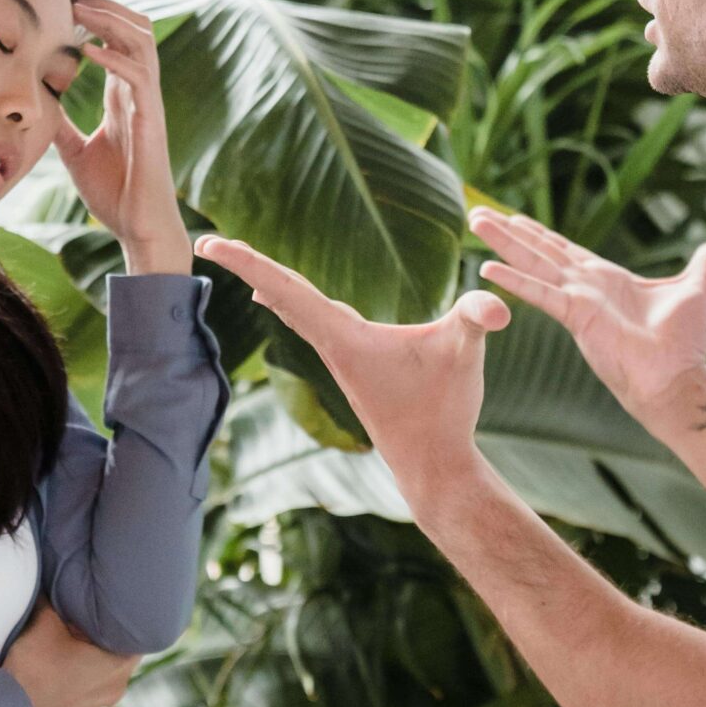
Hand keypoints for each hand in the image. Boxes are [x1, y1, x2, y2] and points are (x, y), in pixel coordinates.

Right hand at [1, 601, 142, 706]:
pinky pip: (90, 688)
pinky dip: (83, 675)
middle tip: (89, 618)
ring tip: (75, 640)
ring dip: (95, 657)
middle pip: (120, 653)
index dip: (122, 618)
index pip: (136, 635)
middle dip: (107, 636)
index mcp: (117, 665)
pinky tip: (64, 663)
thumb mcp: (45, 621)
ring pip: (105, 672)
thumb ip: (56, 597)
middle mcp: (115, 688)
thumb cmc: (31, 665)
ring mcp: (97, 705)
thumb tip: (55, 576)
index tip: (109, 606)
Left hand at [53, 0, 188, 267]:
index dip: (96, 18)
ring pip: (143, 42)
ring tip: (80, 11)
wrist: (138, 227)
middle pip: (136, 29)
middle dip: (107, 7)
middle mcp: (139, 93)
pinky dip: (114, 58)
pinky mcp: (151, 121)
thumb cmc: (114, 192)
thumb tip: (37, 108)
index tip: (64, 5)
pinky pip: (138, 76)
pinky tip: (87, 51)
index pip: (117, 41)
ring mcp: (148, 104)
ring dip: (112, 21)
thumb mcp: (75, 152)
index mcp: (124, 97)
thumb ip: (62, 126)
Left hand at [190, 233, 509, 508]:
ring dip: (269, 283)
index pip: (287, 287)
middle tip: (208, 241)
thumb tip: (498, 306)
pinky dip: (294, 302)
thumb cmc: (443, 410)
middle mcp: (332, 344)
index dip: (247, 260)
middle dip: (246, 264)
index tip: (209, 243)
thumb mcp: (464, 352)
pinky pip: (313, 322)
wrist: (432, 465)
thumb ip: (477, 319)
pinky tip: (290, 302)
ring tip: (242, 263)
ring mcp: (340, 357)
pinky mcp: (353, 366)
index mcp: (343, 335)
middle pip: (281, 293)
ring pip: (295, 309)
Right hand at [468, 205, 705, 435]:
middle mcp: (585, 288)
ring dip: (504, 243)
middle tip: (477, 214)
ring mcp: (577, 302)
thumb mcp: (699, 288)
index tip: (515, 217)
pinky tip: (487, 268)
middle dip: (509, 233)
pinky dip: (516, 281)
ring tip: (475, 222)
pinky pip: (541, 294)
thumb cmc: (687, 342)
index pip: (565, 250)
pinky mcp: (577, 317)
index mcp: (607, 280)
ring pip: (534, 264)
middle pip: (540, 252)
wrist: (679, 377)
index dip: (539, 234)